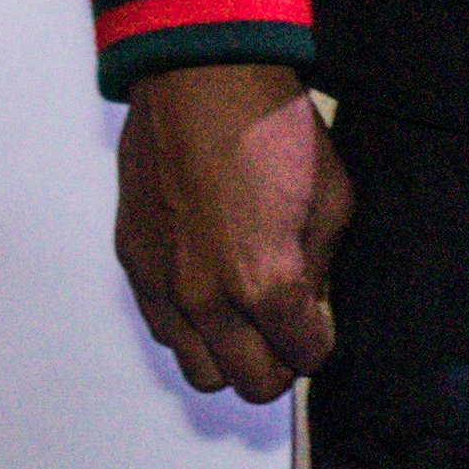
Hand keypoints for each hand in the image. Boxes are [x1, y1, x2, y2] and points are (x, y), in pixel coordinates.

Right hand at [114, 61, 350, 402]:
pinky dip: (192, 328)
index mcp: (265, 284)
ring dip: (231, 354)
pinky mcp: (134, 265)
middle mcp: (206, 298)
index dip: (319, 344)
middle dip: (278, 364)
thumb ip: (321, 268)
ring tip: (251, 320)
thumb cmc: (274, 134)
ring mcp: (163, 285)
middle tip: (290, 334)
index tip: (322, 327)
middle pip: (248, 382)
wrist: (201, 85)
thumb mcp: (333, 201)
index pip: (302, 357)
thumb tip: (311, 306)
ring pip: (199, 369)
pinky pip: (164, 329)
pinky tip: (214, 294)